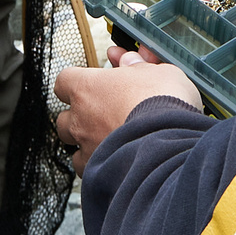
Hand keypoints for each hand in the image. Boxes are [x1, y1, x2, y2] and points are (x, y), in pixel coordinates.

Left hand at [54, 43, 200, 170]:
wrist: (171, 145)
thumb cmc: (164, 105)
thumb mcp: (157, 72)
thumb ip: (138, 67)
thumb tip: (129, 61)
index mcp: (87, 88)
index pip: (65, 81)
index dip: (78, 82)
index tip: (94, 83)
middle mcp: (80, 119)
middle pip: (65, 118)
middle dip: (81, 117)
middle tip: (104, 115)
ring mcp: (87, 148)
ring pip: (74, 148)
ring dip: (88, 144)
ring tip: (112, 141)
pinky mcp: (97, 173)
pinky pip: (89, 171)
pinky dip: (100, 167)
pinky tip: (118, 162)